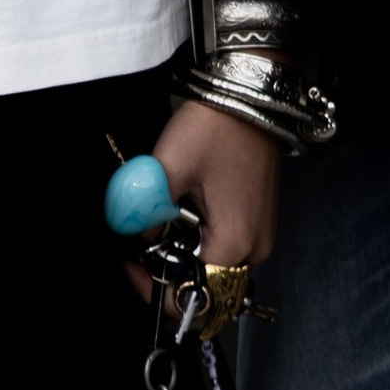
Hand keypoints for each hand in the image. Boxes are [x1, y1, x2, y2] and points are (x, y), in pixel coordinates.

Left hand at [148, 96, 281, 283]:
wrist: (251, 93)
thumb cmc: (215, 127)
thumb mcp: (169, 165)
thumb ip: (144, 207)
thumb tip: (130, 233)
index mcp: (234, 243)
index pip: (191, 296)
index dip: (154, 289)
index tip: (130, 263)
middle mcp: (254, 250)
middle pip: (204, 286)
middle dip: (168, 269)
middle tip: (142, 242)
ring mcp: (260, 234)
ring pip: (213, 266)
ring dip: (183, 253)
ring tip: (163, 218)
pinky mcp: (258, 219)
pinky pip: (225, 245)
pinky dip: (200, 237)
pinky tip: (185, 209)